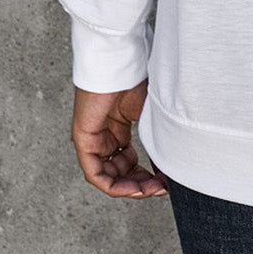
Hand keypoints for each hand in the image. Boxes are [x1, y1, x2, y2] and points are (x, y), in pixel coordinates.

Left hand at [70, 76, 168, 198]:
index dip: (146, 176)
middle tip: (160, 188)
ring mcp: (93, 140)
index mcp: (118, 129)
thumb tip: (169, 168)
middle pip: (120, 173)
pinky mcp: (83, 141)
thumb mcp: (150, 117)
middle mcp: (104, 138)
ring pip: (108, 177)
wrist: (119, 64)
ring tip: (150, 189)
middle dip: (141, 185)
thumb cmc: (136, 80)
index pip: (129, 163)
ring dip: (130, 188)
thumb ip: (156, 142)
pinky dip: (114, 185)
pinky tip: (132, 187)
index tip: (165, 181)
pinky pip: (95, 173)